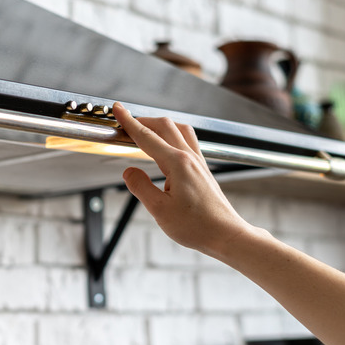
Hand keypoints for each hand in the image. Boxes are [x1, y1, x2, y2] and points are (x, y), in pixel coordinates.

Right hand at [111, 102, 253, 259]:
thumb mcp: (159, 210)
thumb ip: (140, 187)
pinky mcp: (203, 169)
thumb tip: (129, 172)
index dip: (129, 122)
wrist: (226, 234)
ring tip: (146, 130)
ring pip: (179, 129)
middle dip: (143, 120)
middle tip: (126, 123)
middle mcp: (189, 158)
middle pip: (164, 125)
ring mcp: (199, 162)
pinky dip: (173, 135)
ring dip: (160, 125)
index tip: (118, 110)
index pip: (147, 137)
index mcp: (177, 164)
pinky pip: (188, 141)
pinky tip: (168, 145)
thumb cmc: (197, 226)